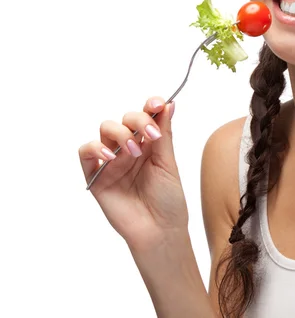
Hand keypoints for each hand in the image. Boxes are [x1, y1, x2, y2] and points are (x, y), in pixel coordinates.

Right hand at [79, 98, 188, 251]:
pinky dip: (95, 148)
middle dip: (138, 121)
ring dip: (121, 134)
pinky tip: (111, 156)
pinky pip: (86, 153)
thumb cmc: (167, 199)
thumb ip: (164, 134)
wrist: (159, 230)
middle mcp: (130, 148)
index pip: (146, 115)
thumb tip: (168, 105)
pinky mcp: (96, 176)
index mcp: (150, 143)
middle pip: (125, 119)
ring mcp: (112, 161)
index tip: (159, 103)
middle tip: (151, 135)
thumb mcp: (168, 163)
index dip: (150, 105)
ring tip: (135, 152)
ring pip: (106, 130)